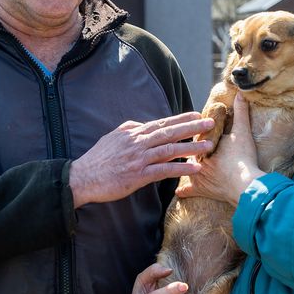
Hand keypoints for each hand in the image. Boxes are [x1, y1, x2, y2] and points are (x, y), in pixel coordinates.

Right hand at [70, 112, 214, 206]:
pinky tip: (195, 168)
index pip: (161, 123)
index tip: (197, 115)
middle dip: (192, 127)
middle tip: (211, 123)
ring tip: (209, 145)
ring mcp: (139, 159)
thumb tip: (142, 124)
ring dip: (191, 147)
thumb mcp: (113, 137)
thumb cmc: (97, 160)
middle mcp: (138, 143)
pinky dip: (181, 168)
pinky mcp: (138, 175)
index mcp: (133, 133)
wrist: (82, 177)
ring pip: (170, 149)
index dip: (180, 119)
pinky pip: (164, 170)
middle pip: (169, 132)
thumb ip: (129, 130)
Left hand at [176, 94, 264, 205]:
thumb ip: (240, 112)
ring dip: (183, 166)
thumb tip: (240, 94)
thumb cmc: (243, 158)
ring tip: (180, 164)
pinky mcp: (200, 189)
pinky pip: (187, 190)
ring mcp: (196, 174)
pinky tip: (178, 192)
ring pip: (185, 168)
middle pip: (189, 151)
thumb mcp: (243, 132)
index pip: (196, 136)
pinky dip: (183, 191)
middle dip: (188, 150)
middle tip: (188, 148)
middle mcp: (196, 158)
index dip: (198, 134)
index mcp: (203, 143)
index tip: (198, 132)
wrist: (244, 185)